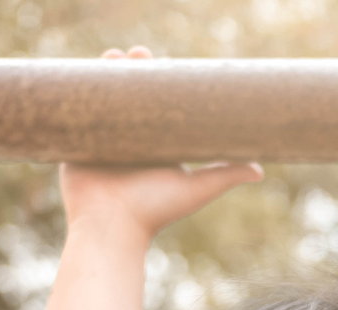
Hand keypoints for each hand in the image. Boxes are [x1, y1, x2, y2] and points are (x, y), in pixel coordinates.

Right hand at [58, 47, 263, 241]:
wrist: (112, 227)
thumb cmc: (155, 210)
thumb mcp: (195, 188)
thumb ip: (225, 174)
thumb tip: (261, 170)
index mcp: (156, 147)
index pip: (159, 106)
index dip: (160, 83)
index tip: (165, 62)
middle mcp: (130, 142)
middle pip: (131, 98)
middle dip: (132, 73)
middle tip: (138, 54)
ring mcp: (103, 142)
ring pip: (104, 101)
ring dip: (106, 76)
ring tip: (113, 56)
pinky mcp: (77, 145)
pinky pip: (75, 114)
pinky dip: (79, 94)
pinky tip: (84, 73)